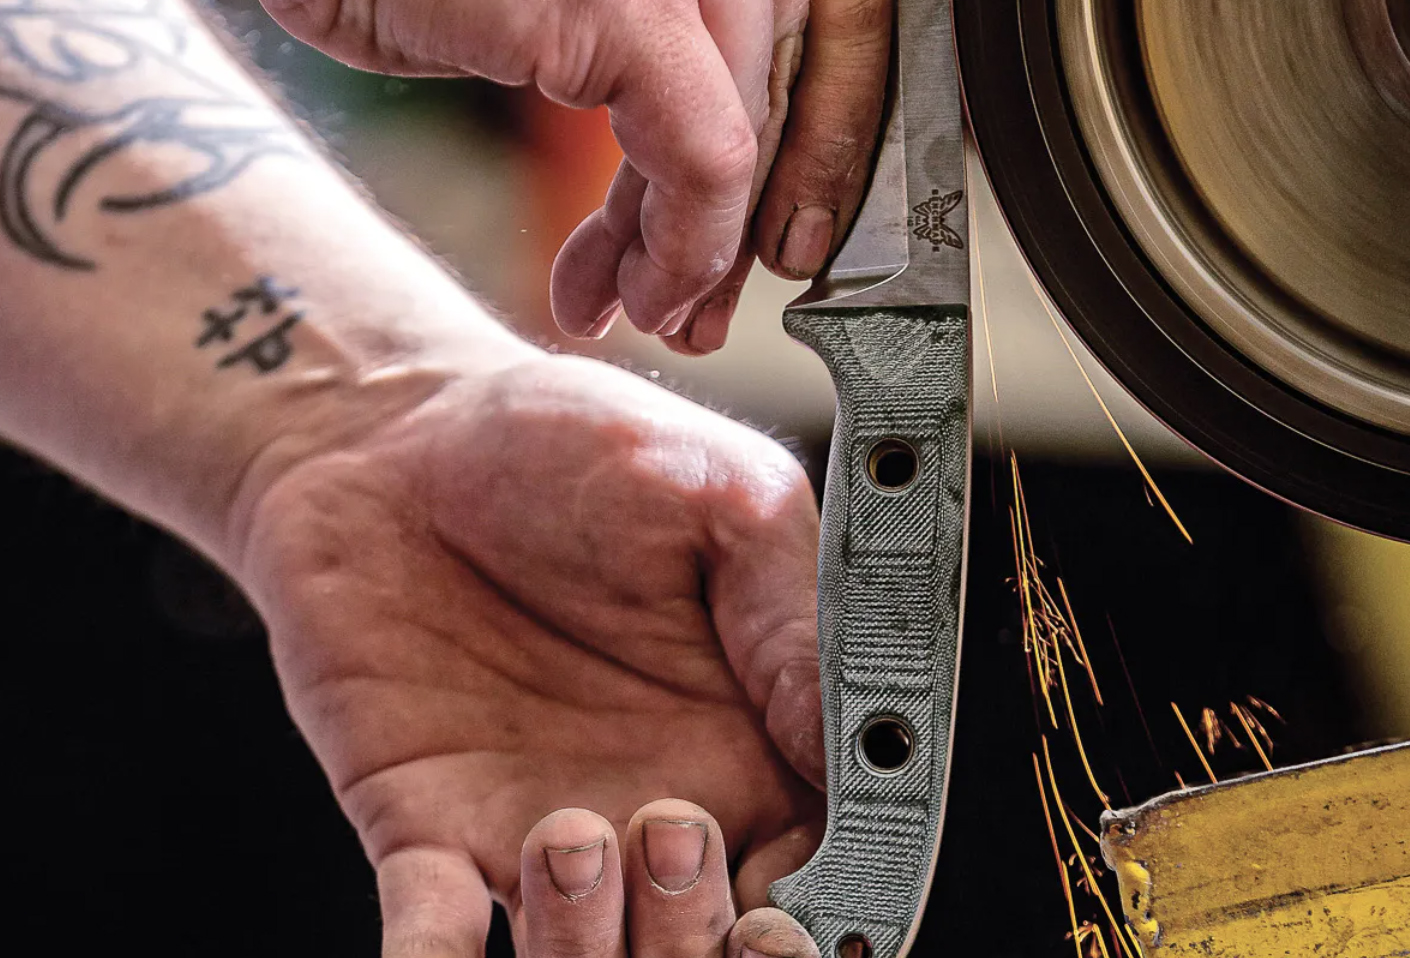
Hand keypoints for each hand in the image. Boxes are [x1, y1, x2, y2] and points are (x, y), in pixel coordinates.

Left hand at [232, 351, 826, 953]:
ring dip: (588, 946)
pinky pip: (435, 942)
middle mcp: (656, 804)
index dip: (826, 903)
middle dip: (702, 935)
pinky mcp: (428, 830)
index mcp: (753, 738)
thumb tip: (860, 743)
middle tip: (675, 838)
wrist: (391, 433)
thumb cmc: (564, 444)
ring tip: (570, 834)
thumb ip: (791, 617)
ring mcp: (540, 831)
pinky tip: (440, 950)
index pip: (822, 865)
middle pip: (708, 947)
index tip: (799, 898)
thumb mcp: (716, 497)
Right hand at [258, 0, 892, 353]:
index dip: (785, 162)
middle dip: (738, 221)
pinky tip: (645, 293)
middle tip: (694, 312)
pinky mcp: (631, 8)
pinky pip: (707, 153)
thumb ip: (622, 75)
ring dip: (708, 249)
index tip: (745, 246)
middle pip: (779, 94)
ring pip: (755, 130)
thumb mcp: (530, 20)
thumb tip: (674, 188)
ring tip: (656, 316)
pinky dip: (689, 242)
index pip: (788, 53)